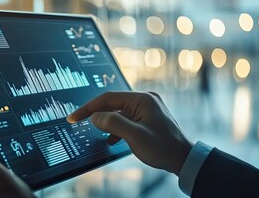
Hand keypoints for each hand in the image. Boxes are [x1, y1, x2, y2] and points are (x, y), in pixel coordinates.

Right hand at [67, 91, 192, 175]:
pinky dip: (117, 128)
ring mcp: (147, 109)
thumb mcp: (135, 136)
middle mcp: (144, 100)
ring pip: (119, 113)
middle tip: (79, 123)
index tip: (74, 117)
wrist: (183, 159)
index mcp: (142, 99)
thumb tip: (95, 116)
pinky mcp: (147, 118)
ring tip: (99, 135)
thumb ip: (113, 123)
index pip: (108, 98)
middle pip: (113, 104)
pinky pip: (127, 119)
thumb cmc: (163, 148)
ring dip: (108, 124)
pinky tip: (113, 139)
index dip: (89, 108)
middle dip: (97, 115)